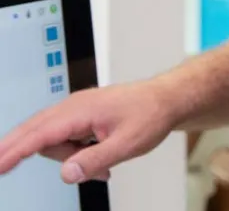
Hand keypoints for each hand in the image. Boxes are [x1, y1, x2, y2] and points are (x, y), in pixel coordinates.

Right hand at [0, 80, 178, 184]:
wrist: (167, 99)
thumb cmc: (150, 115)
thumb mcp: (127, 144)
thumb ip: (95, 160)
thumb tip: (66, 174)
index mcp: (82, 110)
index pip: (40, 134)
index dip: (15, 151)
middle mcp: (75, 106)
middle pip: (37, 134)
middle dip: (20, 151)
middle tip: (0, 168)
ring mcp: (78, 110)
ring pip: (53, 141)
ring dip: (70, 159)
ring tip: (103, 169)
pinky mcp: (83, 116)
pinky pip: (66, 139)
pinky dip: (76, 154)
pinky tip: (101, 162)